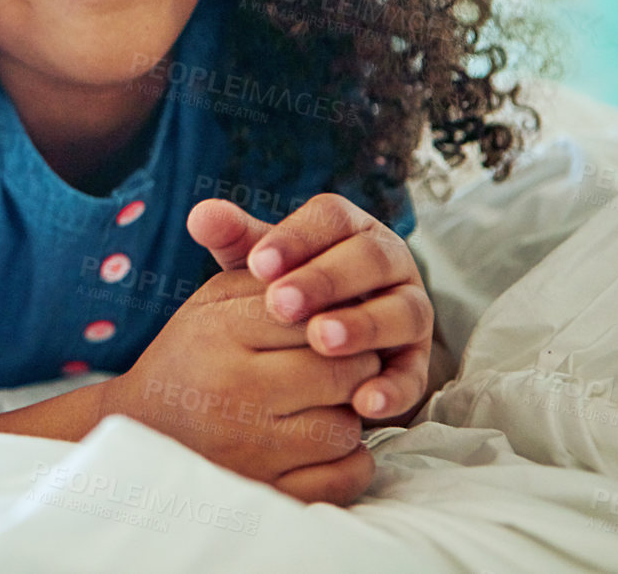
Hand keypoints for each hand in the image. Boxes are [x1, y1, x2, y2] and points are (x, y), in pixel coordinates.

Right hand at [98, 267, 379, 503]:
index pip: (314, 317)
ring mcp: (252, 449)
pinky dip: (350, 462)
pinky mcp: (268, 492)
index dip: (335, 318)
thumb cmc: (191, 355)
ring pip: (347, 427)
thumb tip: (332, 269)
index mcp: (221, 334)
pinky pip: (346, 477)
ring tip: (321, 405)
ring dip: (346, 415)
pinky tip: (324, 443)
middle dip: (353, 364)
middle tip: (338, 364)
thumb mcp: (213, 302)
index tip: (329, 324)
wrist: (142, 428)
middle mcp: (235, 392)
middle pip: (343, 372)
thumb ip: (268, 277)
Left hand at [187, 193, 434, 425]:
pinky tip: (362, 402)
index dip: (296, 238)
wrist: (313, 347)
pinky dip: (392, 388)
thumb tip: (200, 215)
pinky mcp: (416, 361)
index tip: (257, 265)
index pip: (332, 218)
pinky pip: (413, 373)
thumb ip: (234, 239)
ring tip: (320, 342)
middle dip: (326, 280)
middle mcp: (388, 261)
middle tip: (281, 305)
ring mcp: (409, 309)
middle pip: (369, 258)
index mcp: (350, 228)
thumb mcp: (260, 265)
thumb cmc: (284, 291)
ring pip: (403, 310)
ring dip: (363, 326)